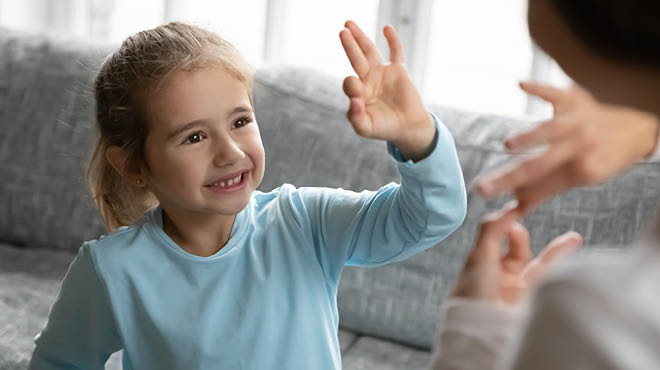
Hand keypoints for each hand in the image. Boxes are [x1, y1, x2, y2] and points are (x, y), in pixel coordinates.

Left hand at [339, 20, 434, 161]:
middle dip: (349, 46)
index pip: (349, 82)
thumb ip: (355, 117)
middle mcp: (368, 80)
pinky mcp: (398, 70)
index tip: (358, 98)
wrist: (407, 128)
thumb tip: (354, 100)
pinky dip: (392, 40)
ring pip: (370, 51)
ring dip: (360, 38)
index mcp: (358, 92)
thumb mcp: (365, 128)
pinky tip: (386, 28)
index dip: (352, 86)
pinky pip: (395, 51)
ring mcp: (382, 73)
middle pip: (356, 58)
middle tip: (342, 32)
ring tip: (349, 24)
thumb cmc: (384, 129)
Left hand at [452, 203, 581, 304]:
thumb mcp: (479, 255)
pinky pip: (547, 282)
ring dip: (556, 253)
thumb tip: (508, 209)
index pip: (498, 242)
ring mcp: (517, 294)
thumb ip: (492, 229)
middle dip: (528, 238)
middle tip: (539, 224)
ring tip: (574, 238)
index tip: (519, 209)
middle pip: (519, 254)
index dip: (508, 227)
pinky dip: (558, 268)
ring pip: (539, 268)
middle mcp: (500, 281)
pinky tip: (571, 259)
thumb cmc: (474, 293)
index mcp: (482, 268)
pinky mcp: (532, 305)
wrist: (482, 330)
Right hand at [475, 82, 658, 214]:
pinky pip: (556, 94)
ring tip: (508, 145)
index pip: (541, 184)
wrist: (637, 132)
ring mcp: (579, 121)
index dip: (514, 190)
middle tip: (482, 187)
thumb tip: (515, 208)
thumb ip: (545, 191)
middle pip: (538, 165)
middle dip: (508, 177)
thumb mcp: (580, 179)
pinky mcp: (576, 100)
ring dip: (529, 137)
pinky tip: (520, 84)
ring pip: (551, 131)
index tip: (486, 194)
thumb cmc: (602, 158)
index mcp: (583, 171)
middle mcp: (582, 147)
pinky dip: (539, 88)